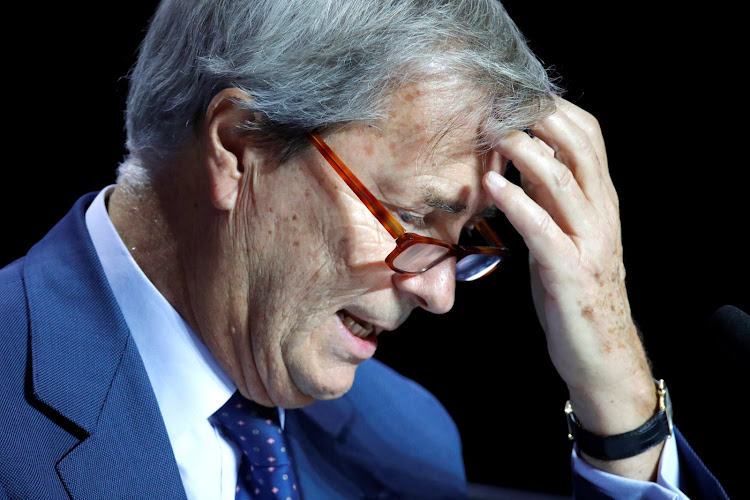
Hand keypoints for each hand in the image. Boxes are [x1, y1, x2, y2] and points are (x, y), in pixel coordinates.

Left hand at [483, 97, 660, 478]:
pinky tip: (492, 184)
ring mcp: (589, 242)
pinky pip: (543, 228)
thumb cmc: (575, 292)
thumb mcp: (563, 236)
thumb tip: (519, 162)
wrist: (600, 354)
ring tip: (491, 133)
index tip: (516, 95)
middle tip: (498, 104)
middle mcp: (602, 215)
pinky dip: (517, 202)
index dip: (554, 110)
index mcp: (601, 202)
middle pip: (580, 146)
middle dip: (539, 118)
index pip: (589, 137)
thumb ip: (549, 200)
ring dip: (524, 151)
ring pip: (563, 180)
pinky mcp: (570, 272)